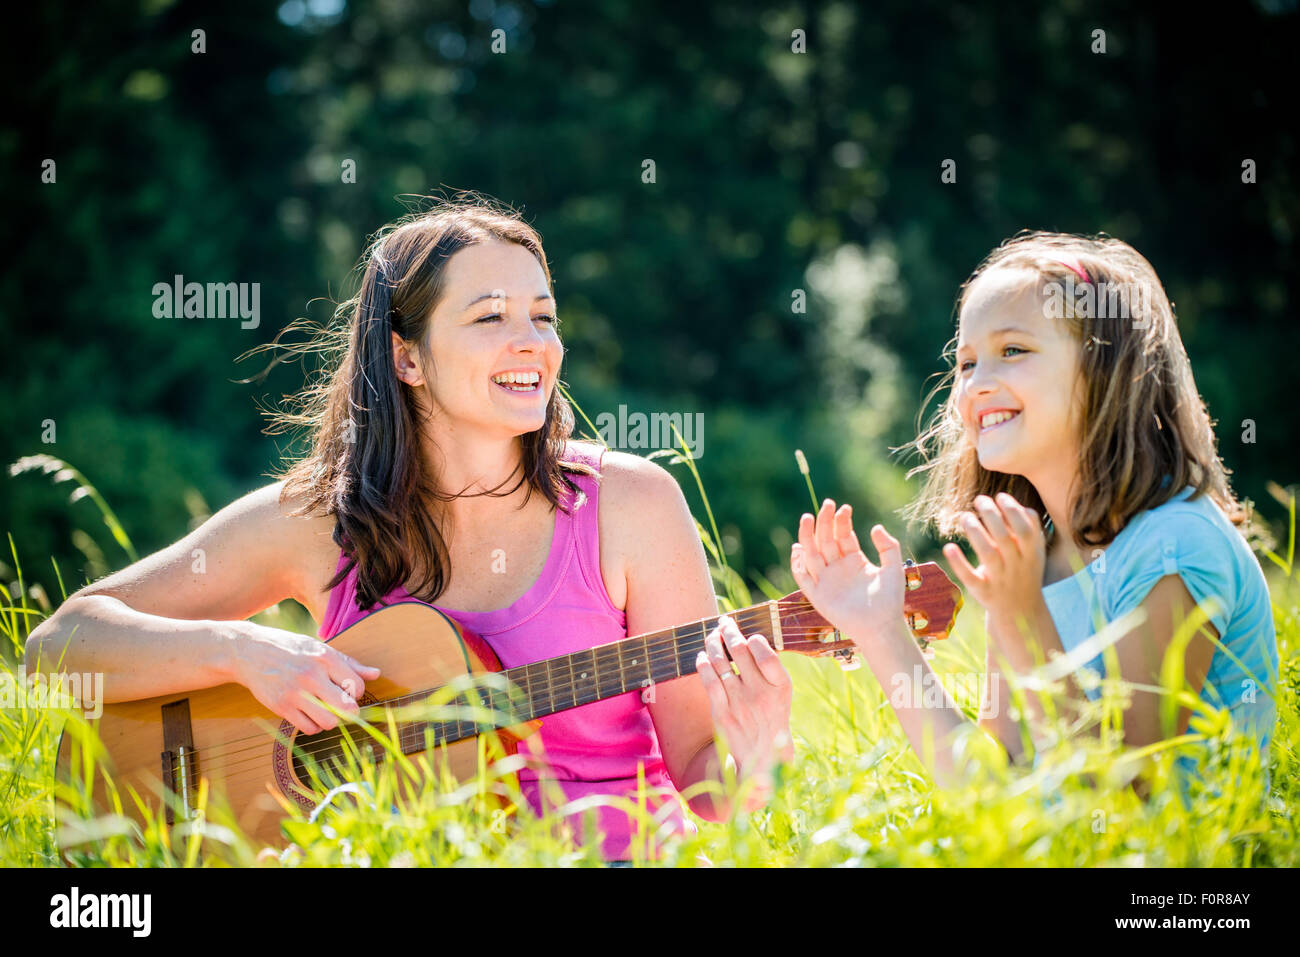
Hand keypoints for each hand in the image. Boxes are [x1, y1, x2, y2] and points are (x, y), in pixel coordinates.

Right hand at [233, 622, 380, 734]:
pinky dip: (314, 726)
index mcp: (325, 658)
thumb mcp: (320, 648)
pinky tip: (310, 715)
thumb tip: (376, 674)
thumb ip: (349, 663)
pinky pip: (309, 728)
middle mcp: (311, 675)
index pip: (357, 686)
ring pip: (329, 722)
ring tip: (326, 710)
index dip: (357, 692)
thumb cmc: (290, 649)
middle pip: (347, 708)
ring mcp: (295, 693)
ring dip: (332, 720)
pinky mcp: (281, 707)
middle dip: (350, 711)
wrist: (249, 651)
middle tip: (343, 707)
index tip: (348, 690)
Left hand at [695, 615, 793, 795]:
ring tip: (712, 635)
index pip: (766, 653)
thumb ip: (770, 668)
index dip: (754, 639)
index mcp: (781, 687)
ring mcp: (740, 703)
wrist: (763, 759)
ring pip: (720, 661)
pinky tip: (702, 656)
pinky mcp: (722, 713)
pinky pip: (709, 680)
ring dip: (713, 642)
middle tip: (724, 622)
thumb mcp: (782, 693)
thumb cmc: (773, 717)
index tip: (749, 635)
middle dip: (729, 630)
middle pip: (740, 650)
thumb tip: (747, 637)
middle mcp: (761, 693)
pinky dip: (703, 663)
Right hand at [790, 498, 905, 641]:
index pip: (843, 535)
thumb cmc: (890, 600)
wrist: (881, 627)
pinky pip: (803, 577)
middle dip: (825, 522)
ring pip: (811, 553)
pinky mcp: (817, 595)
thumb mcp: (893, 568)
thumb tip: (875, 527)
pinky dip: (797, 564)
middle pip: (825, 540)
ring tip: (806, 518)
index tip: (844, 508)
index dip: (842, 521)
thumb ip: (888, 547)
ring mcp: (826, 580)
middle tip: (827, 504)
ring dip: (807, 536)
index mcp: (854, 560)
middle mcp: (837, 568)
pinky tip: (798, 549)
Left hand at [942, 493, 1045, 625]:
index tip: (999, 496)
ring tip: (964, 516)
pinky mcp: (982, 592)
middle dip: (992, 515)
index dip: (1013, 510)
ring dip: (975, 533)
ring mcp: (1000, 580)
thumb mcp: (1034, 554)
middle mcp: (1017, 567)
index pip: (1026, 529)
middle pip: (1005, 538)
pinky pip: (970, 577)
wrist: (1021, 613)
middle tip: (979, 499)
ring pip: (988, 554)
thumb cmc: (1024, 573)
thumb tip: (1015, 503)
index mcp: (1033, 555)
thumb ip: (1029, 530)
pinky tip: (948, 547)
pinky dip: (958, 563)